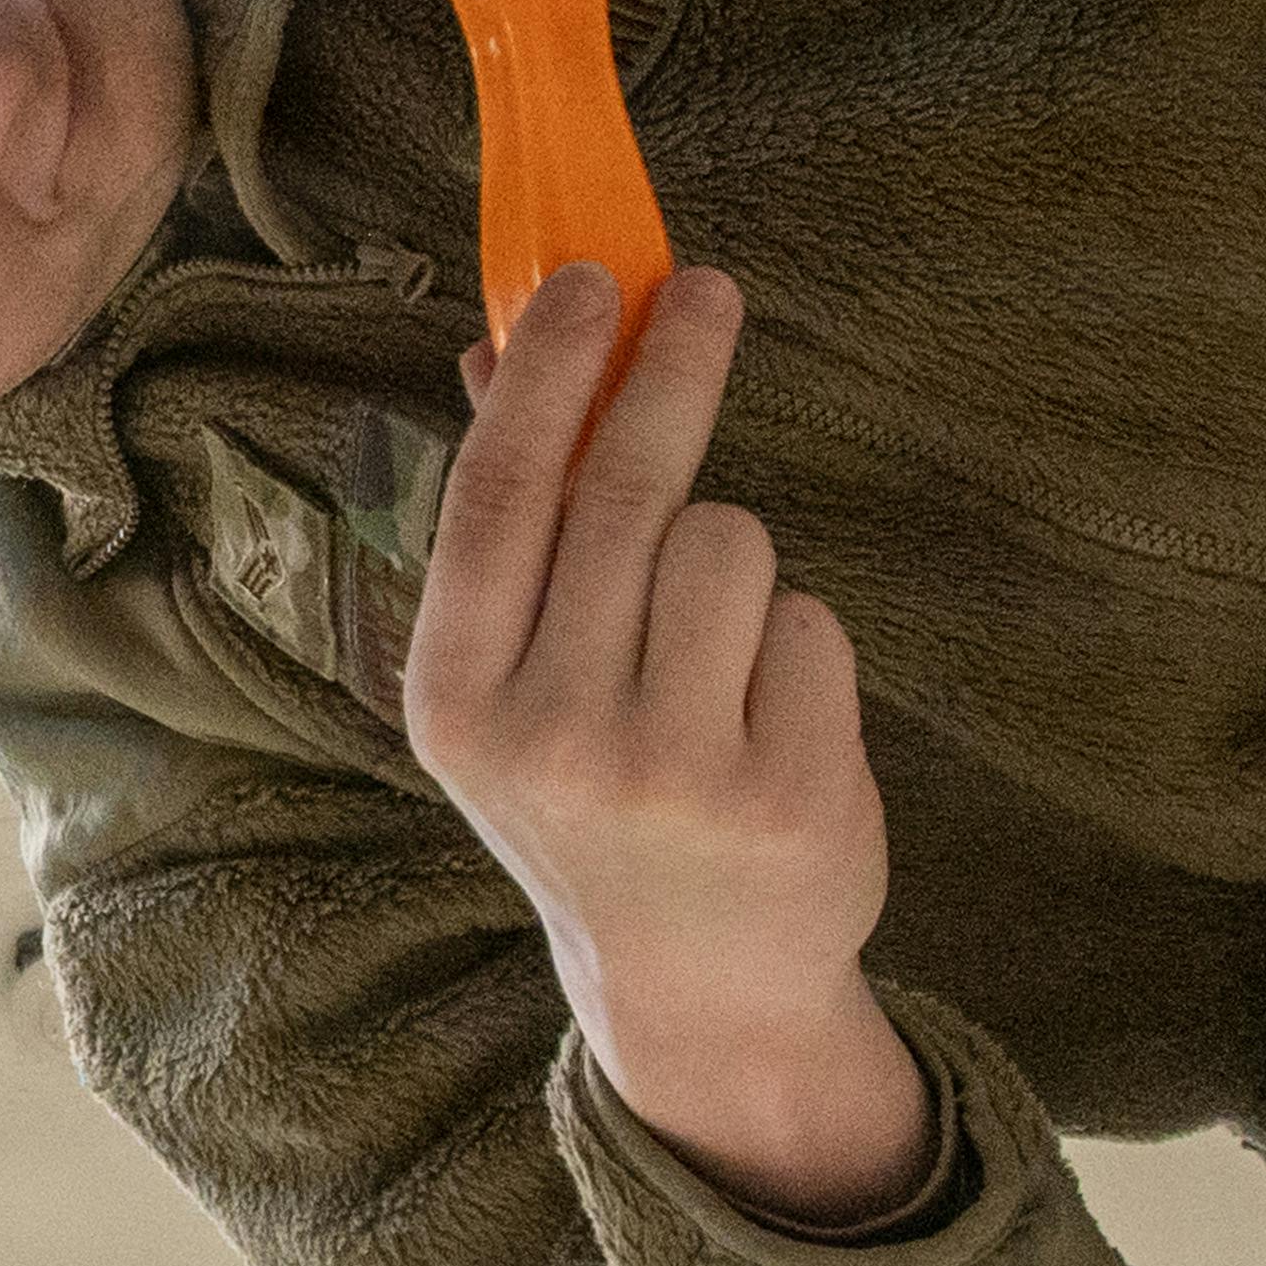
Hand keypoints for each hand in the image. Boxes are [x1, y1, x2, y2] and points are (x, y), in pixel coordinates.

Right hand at [405, 264, 927, 1221]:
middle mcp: (551, 741)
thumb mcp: (512, 684)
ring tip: (714, 651)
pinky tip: (767, 719)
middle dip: (670, 375)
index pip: (499, 501)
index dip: (544, 377)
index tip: (590, 280)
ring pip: (730, 548)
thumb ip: (507, 529)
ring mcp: (671, 775)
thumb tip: (495, 350)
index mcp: (455, 703)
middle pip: (625, 499)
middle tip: (708, 293)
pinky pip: (811, 625)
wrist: (695, 985)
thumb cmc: (593, 796)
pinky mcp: (785, 796)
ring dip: (734, 562)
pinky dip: (799, 647)